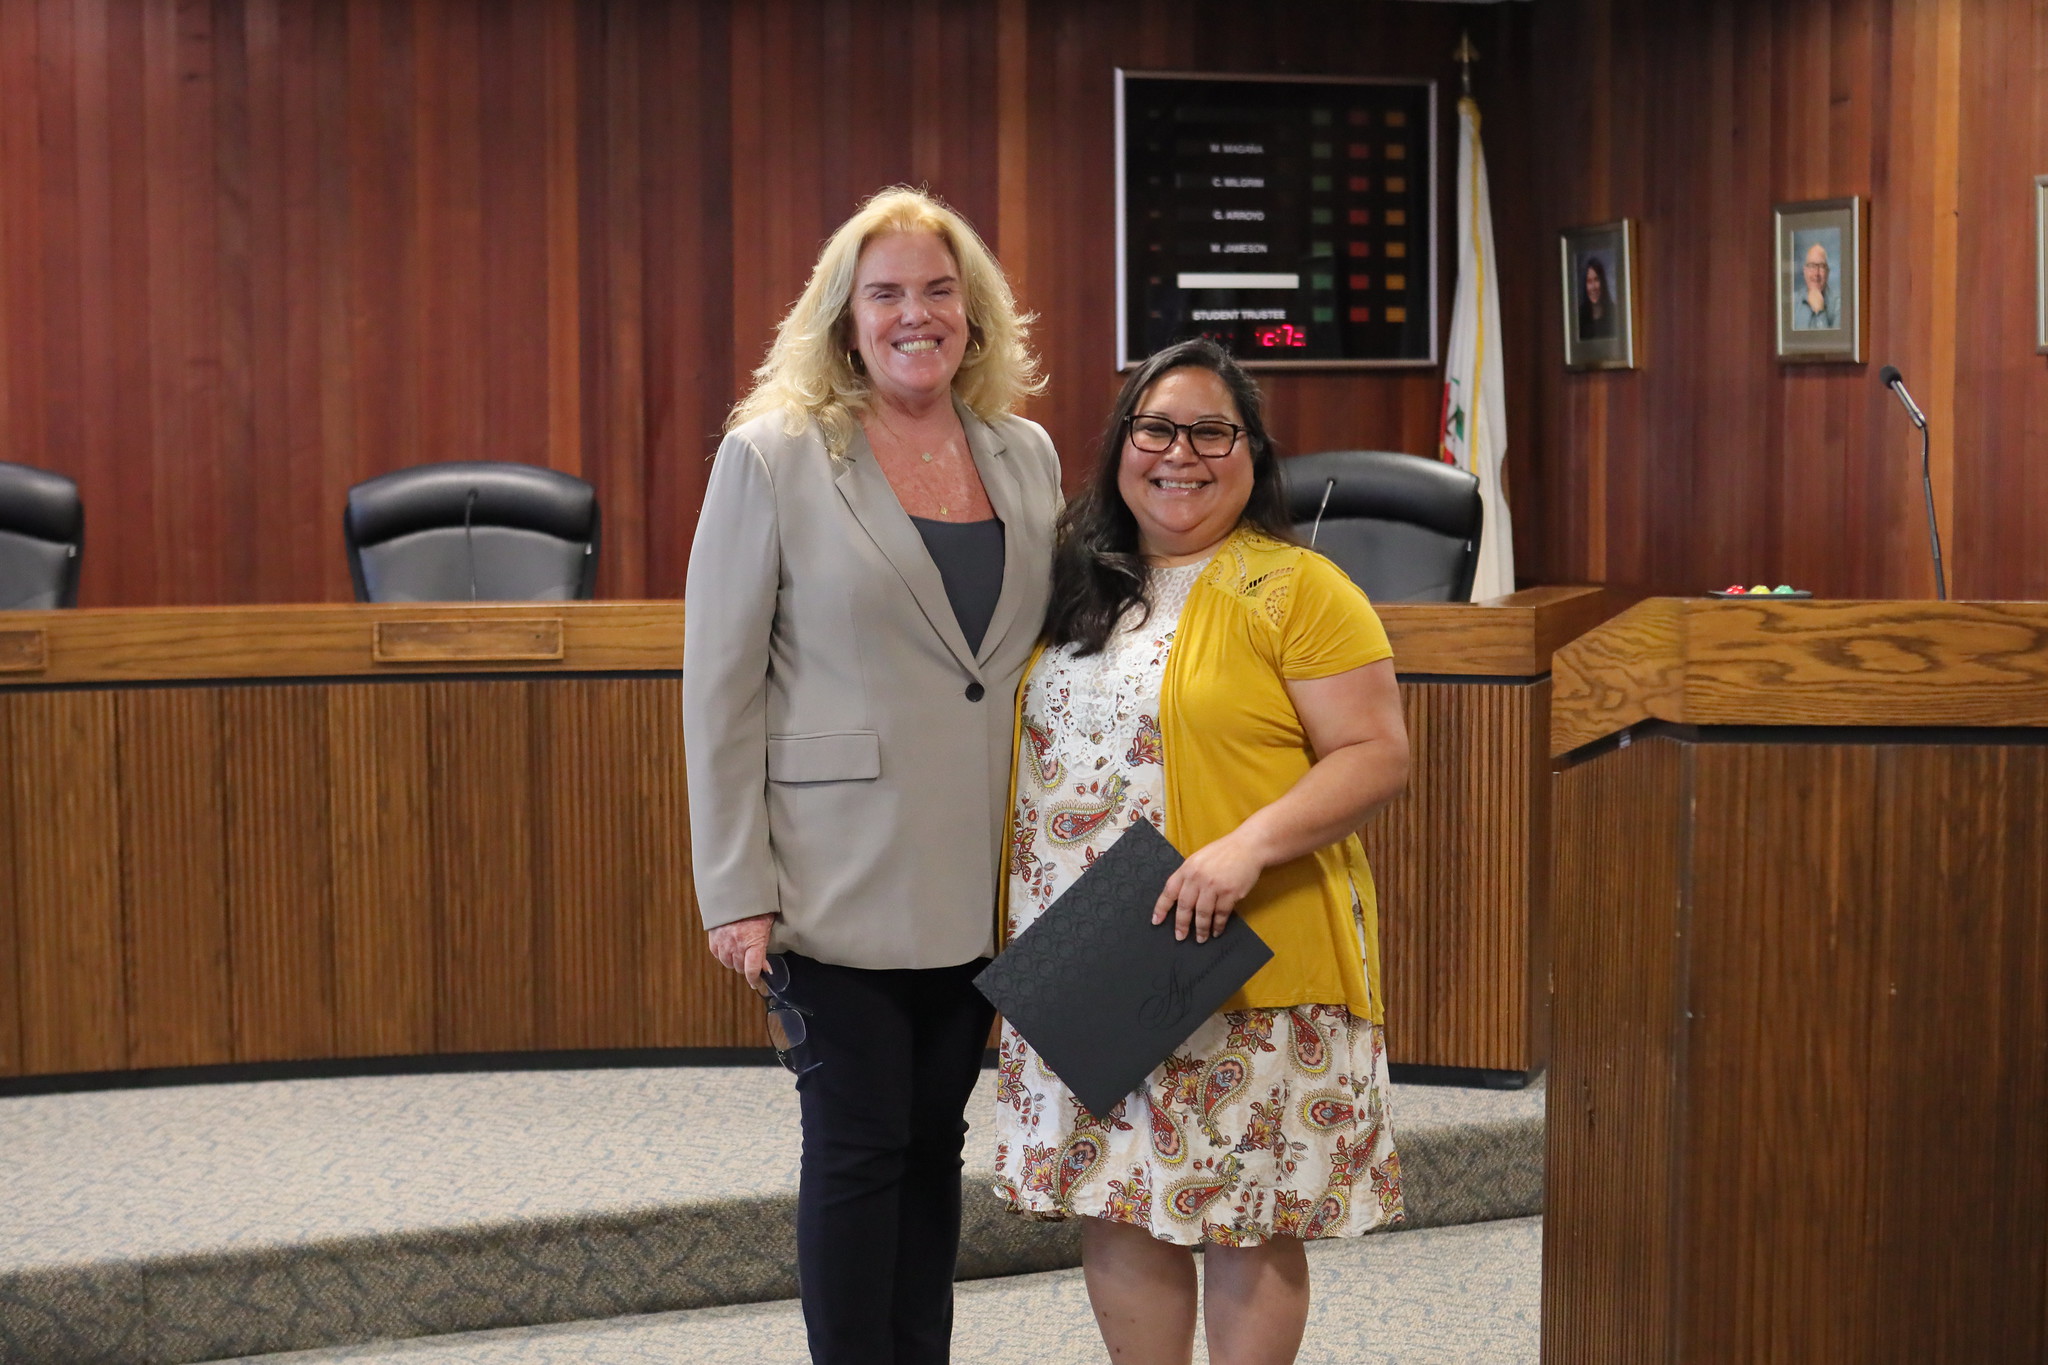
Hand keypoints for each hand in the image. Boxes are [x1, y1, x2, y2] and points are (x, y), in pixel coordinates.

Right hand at [708, 914, 775, 994]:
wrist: (737, 891)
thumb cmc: (757, 906)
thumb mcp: (767, 924)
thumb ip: (765, 945)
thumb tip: (766, 967)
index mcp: (753, 943)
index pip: (752, 970)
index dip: (755, 980)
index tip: (757, 983)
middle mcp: (737, 945)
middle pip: (740, 967)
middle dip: (746, 967)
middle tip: (751, 961)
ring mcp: (723, 942)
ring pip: (727, 962)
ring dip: (734, 961)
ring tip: (740, 954)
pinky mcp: (713, 937)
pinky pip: (716, 954)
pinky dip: (722, 954)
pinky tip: (728, 949)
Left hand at [1152, 831, 1266, 942]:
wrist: (1248, 846)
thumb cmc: (1223, 852)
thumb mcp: (1199, 859)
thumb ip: (1189, 876)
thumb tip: (1180, 898)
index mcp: (1187, 868)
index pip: (1169, 891)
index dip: (1161, 908)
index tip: (1156, 921)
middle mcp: (1198, 878)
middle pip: (1185, 906)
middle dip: (1181, 924)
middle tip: (1180, 936)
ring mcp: (1214, 886)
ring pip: (1202, 913)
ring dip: (1201, 929)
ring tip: (1200, 938)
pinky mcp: (1230, 893)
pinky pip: (1221, 914)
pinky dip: (1218, 925)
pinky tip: (1216, 931)